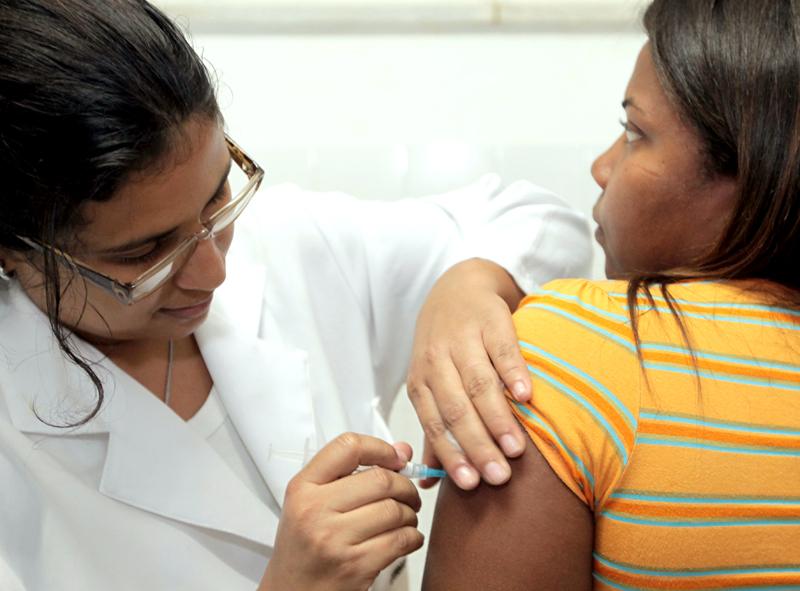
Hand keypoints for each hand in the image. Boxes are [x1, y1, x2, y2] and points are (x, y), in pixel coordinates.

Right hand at [259, 434, 423, 590]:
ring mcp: (335, 539)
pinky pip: (401, 540)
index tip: (396, 458)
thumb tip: (401, 451)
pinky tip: (407, 538)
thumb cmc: (304, 548)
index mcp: (303, 488)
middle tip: (408, 494)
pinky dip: (413, 537)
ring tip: (405, 518)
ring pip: (395, 510)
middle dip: (405, 486)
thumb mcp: (312, 503)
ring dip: (411, 513)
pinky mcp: (356, 566)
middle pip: (380, 479)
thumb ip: (352, 473)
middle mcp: (315, 510)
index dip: (381, 448)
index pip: (348, 447)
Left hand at [407, 258, 530, 489]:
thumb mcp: (430, 383)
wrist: (459, 286)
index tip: (471, 484)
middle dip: (477, 445)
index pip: (435, 423)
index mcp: (420, 381)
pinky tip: (527, 396)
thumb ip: (435, 431)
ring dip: (497, 418)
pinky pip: (501, 350)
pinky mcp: (490, 321)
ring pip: (478, 383)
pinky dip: (513, 373)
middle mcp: (436, 360)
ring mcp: (462, 339)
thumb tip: (430, 484)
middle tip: (499, 476)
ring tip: (516, 448)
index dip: (452, 454)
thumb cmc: (445, 346)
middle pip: (456, 408)